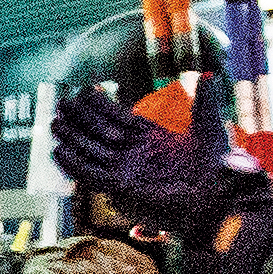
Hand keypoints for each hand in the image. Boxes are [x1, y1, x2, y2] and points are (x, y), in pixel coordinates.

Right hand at [49, 79, 257, 240]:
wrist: (218, 197)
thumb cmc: (215, 166)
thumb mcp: (210, 127)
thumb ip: (204, 102)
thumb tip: (208, 76)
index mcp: (151, 138)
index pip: (118, 117)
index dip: (101, 104)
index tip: (86, 89)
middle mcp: (135, 154)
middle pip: (99, 133)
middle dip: (79, 119)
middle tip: (61, 104)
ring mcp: (128, 170)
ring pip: (91, 151)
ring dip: (72, 138)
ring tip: (55, 122)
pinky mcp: (122, 187)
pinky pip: (91, 175)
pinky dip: (75, 164)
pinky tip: (59, 151)